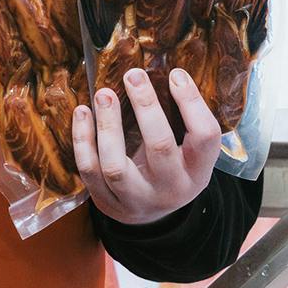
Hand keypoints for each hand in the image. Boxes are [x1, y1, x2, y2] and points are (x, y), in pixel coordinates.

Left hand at [72, 67, 220, 224]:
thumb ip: (185, 120)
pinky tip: (82, 112)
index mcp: (197, 171)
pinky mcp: (106, 201)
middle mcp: (170, 187)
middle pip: (159, 146)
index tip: (175, 74)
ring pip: (115, 165)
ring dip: (108, 125)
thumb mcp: (191, 153)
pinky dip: (82, 140)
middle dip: (145, 107)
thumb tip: (169, 70)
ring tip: (104, 94)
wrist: (152, 217)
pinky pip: (89, 170)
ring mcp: (136, 198)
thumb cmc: (173, 169)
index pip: (204, 137)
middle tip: (133, 75)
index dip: (191, 103)